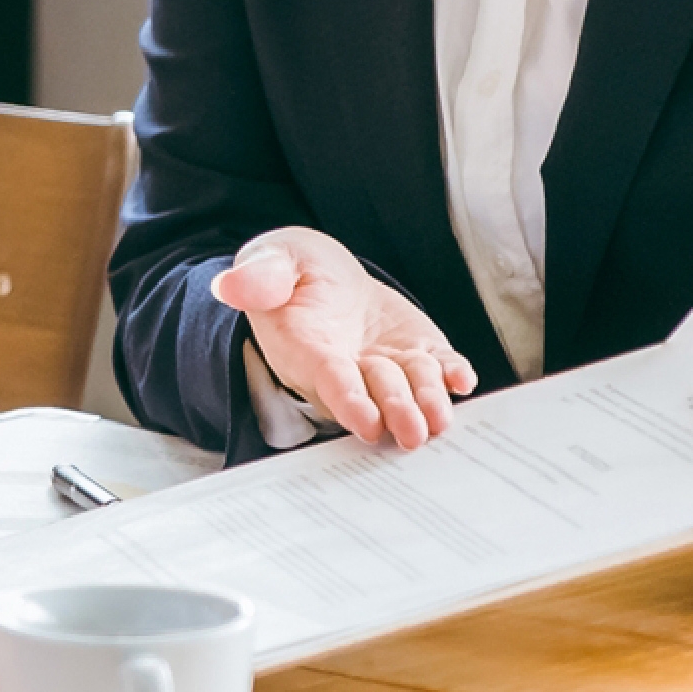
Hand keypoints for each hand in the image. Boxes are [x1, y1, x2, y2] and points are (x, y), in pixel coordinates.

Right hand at [212, 227, 477, 449]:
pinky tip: (461, 378)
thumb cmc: (291, 272)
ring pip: (409, 387)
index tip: (366, 422)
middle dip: (395, 409)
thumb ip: (259, 276)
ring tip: (441, 417)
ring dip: (427, 402)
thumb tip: (231, 285)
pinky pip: (436, 369)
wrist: (325, 278)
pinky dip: (450, 375)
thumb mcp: (271, 261)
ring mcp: (385, 364)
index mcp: (306, 350)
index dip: (348, 400)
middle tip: (414, 430)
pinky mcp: (416, 353)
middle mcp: (348, 368)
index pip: (329, 380)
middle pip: (374, 392)